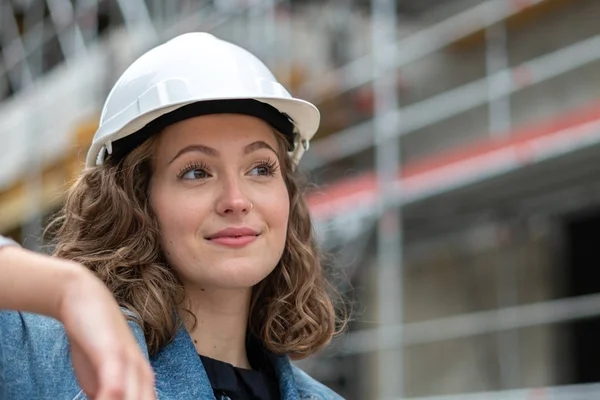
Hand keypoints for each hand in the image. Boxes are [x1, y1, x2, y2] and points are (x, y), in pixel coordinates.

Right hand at [58, 267, 155, 399]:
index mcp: (143, 382)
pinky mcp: (114, 352)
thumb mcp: (100, 381)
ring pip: (136, 399)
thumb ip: (107, 397)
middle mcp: (142, 374)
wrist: (85, 300)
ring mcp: (130, 362)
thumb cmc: (93, 342)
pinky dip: (115, 396)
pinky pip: (117, 381)